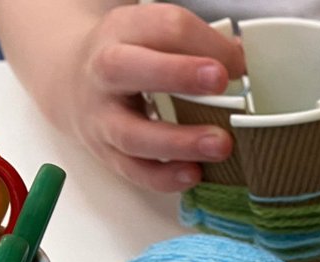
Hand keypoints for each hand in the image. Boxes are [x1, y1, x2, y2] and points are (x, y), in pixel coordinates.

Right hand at [57, 4, 244, 190]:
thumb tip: (247, 62)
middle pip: (128, 68)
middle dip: (176, 74)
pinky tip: (194, 174)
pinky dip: (163, 176)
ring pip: (131, 133)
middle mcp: (104, 71)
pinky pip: (132, 170)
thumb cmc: (132, 55)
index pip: (164, 27)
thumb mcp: (156, 35)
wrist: (72, 80)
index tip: (239, 64)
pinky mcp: (105, 152)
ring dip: (178, 141)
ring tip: (221, 145)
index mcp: (123, 31)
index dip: (206, 43)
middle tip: (219, 81)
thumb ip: (199, 44)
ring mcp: (101, 116)